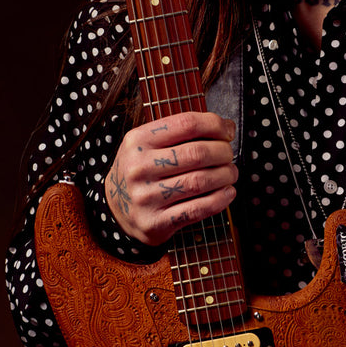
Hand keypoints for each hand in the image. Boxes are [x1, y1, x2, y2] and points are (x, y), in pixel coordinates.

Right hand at [104, 111, 237, 244]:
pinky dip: (219, 200)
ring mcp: (146, 197)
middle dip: (223, 152)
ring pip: (200, 181)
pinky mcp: (155, 222)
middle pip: (197, 153)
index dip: (215, 125)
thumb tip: (226, 127)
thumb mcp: (147, 143)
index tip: (228, 131)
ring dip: (225, 175)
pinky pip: (197, 210)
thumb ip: (181, 132)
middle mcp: (139, 167)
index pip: (186, 124)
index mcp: (137, 141)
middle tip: (229, 155)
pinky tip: (227, 193)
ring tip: (230, 173)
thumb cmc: (141, 170)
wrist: (114, 208)